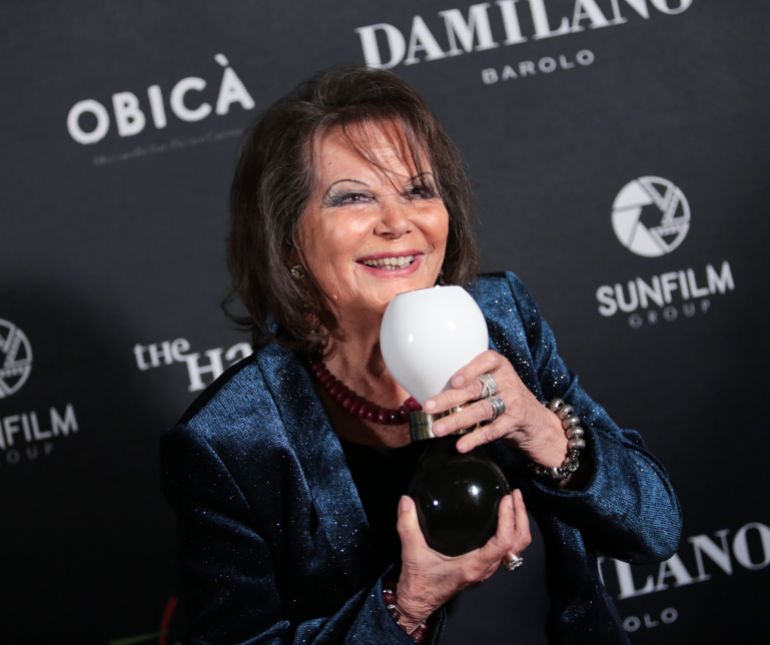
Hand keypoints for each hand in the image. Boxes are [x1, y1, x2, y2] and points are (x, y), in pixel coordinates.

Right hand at [395, 490, 530, 629]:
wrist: (418, 602)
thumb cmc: (419, 583)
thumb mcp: (411, 552)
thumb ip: (407, 525)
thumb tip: (406, 500)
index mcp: (473, 566)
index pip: (502, 543)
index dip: (508, 520)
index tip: (506, 500)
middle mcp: (485, 569)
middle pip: (517, 544)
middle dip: (520, 518)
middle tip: (514, 495)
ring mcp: (486, 569)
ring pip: (516, 548)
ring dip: (518, 525)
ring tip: (514, 502)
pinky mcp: (483, 566)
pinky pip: (507, 549)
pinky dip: (510, 531)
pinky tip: (502, 517)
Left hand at [424, 350, 567, 468]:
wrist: (536, 421)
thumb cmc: (504, 397)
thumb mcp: (493, 381)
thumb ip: (472, 381)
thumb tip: (431, 390)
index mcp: (500, 366)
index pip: (487, 361)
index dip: (470, 370)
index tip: (454, 381)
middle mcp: (508, 381)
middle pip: (476, 389)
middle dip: (450, 398)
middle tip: (428, 407)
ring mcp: (513, 402)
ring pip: (481, 410)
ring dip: (457, 420)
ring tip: (437, 429)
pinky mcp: (514, 422)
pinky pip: (492, 431)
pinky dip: (475, 438)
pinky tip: (460, 445)